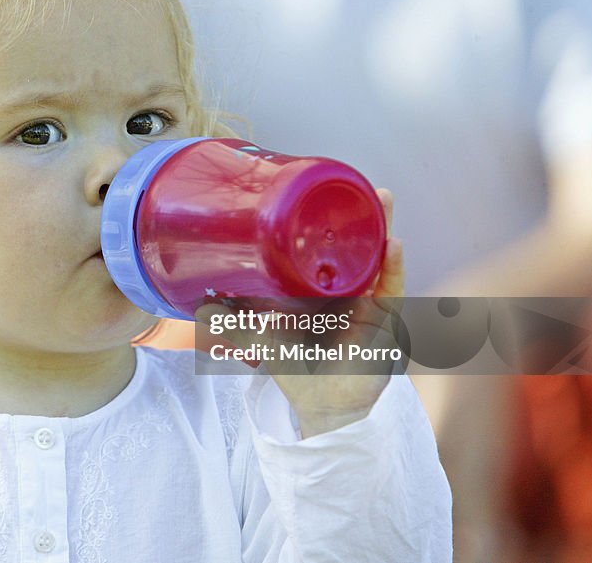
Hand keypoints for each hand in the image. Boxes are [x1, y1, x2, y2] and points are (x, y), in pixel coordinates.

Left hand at [196, 189, 404, 437]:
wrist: (321, 406)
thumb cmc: (295, 370)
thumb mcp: (259, 339)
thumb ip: (232, 321)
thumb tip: (198, 303)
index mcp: (319, 288)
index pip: (326, 247)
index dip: (327, 222)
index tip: (322, 191)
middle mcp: (346, 290)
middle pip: (357, 246)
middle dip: (361, 216)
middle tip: (359, 184)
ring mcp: (367, 302)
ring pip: (378, 259)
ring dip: (382, 229)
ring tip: (383, 199)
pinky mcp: (382, 321)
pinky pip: (390, 290)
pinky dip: (392, 268)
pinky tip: (392, 245)